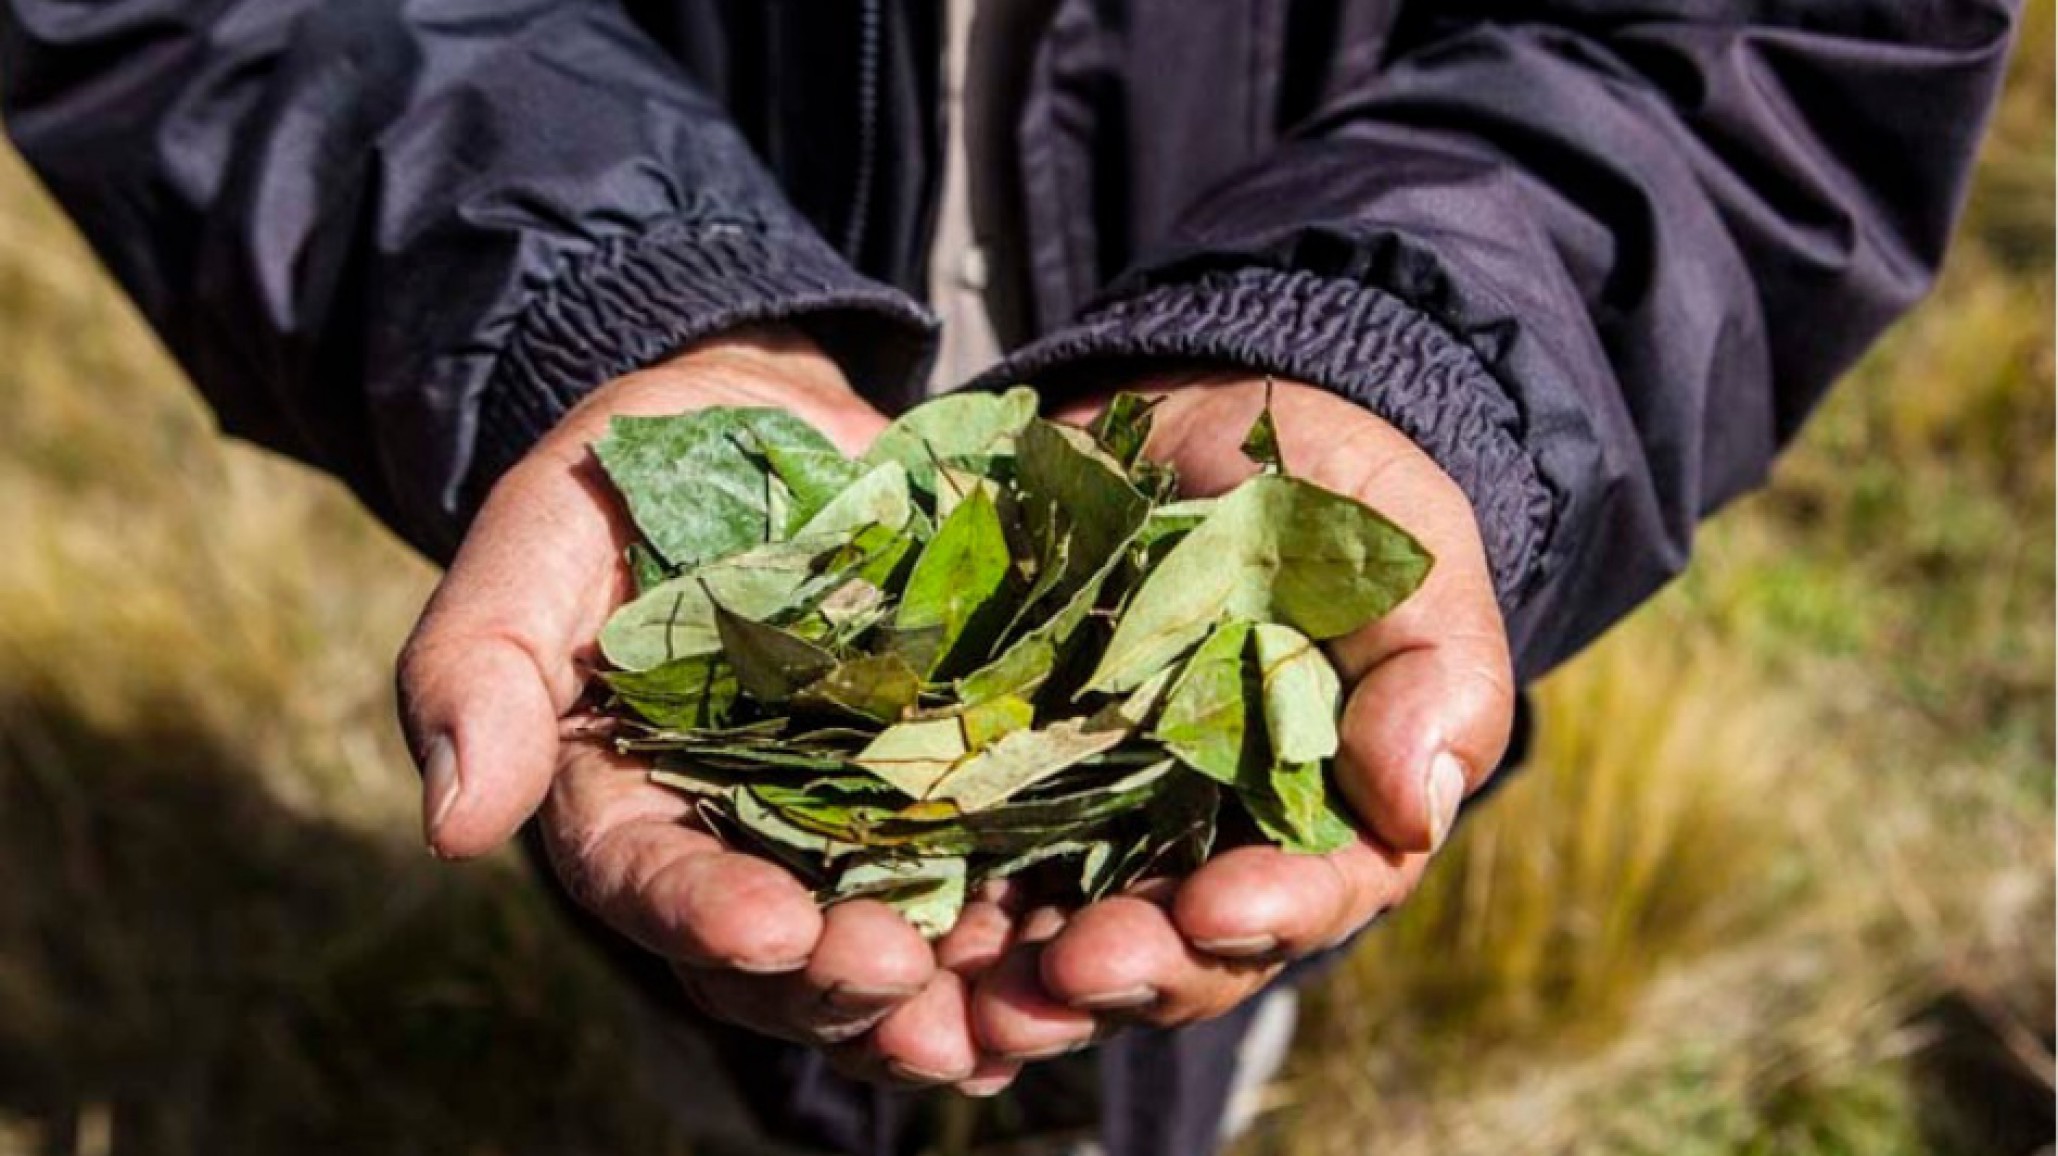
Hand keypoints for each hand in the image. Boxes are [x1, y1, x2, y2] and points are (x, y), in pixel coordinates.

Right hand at [396, 328, 1017, 1088]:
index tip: (768, 929)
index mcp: (623, 801)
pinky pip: (987, 876)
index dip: (704, 915)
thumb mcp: (540, 533)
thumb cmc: (630, 476)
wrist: (762, 424)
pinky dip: (1025, 929)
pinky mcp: (948, 784)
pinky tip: (1068, 957)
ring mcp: (848, 822)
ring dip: (941, 994)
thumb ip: (480, 662)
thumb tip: (452, 828)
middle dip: (833, 978)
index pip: (649, 880)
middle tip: (895, 975)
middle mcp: (737, 840)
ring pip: (886, 944)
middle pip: (775, 953)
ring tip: (999, 1014)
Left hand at [968, 376, 1515, 1056]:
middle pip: (1168, 953)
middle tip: (1073, 971)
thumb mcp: (1405, 565)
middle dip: (1125, 972)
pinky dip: (925, 921)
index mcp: (1316, 824)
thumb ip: (1433, 679)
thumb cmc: (1333, 506)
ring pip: (1055, 941)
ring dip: (1016, 985)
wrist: (1201, 428)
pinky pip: (954, 869)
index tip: (1213, 908)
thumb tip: (1417, 804)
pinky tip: (886, 946)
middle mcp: (1199, 852)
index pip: (1301, 899)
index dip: (1262, 918)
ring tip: (969, 999)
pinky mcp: (992, 779)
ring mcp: (1089, 824)